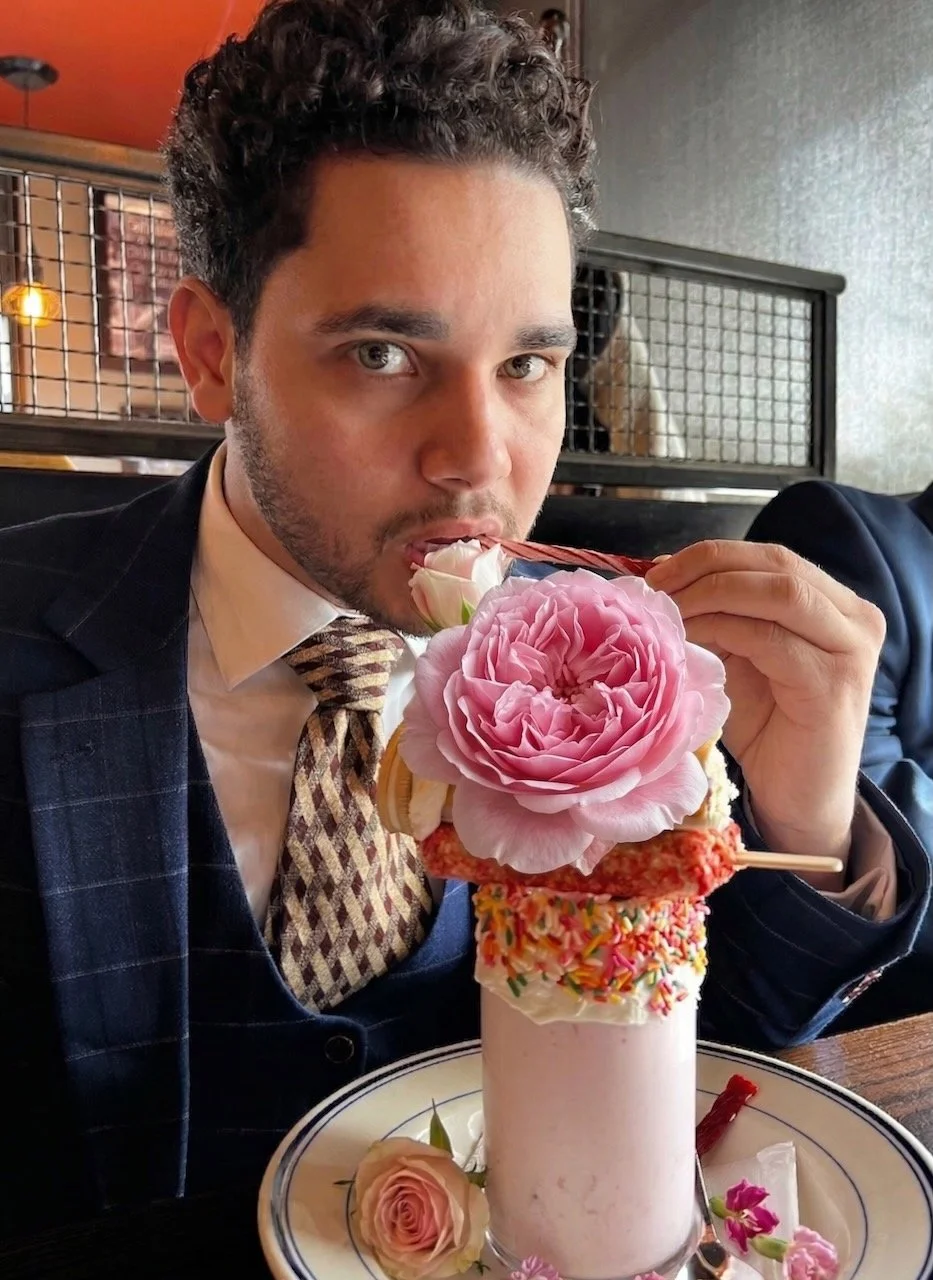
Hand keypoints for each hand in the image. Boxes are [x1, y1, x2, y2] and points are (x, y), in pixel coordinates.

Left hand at [645, 540, 885, 871]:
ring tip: (665, 616)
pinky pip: (770, 639)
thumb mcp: (737, 656)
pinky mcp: (834, 684)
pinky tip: (687, 645)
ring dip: (709, 597)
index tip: (653, 575)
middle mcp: (854, 617)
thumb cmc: (767, 730)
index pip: (767, 557)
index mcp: (833, 602)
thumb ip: (716, 613)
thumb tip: (660, 571)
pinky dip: (721, 631)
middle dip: (703, 570)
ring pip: (777, 592)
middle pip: (773, 564)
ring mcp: (849, 648)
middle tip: (652, 593)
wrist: (799, 799)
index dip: (706, 557)